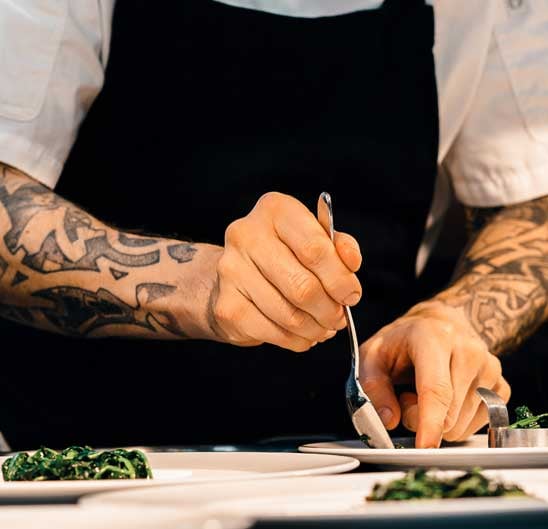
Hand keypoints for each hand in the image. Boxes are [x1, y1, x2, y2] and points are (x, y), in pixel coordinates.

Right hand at [208, 192, 361, 350]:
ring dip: (316, 328)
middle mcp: (246, 235)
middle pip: (303, 286)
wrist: (237, 275)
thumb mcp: (315, 238)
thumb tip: (351, 263)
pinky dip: (296, 340)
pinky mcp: (226, 306)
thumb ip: (339, 246)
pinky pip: (273, 333)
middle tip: (339, 317)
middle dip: (330, 309)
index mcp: (275, 210)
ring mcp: (231, 271)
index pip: (315, 249)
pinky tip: (303, 334)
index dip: (341, 279)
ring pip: (290, 315)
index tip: (351, 295)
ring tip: (324, 327)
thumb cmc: (285, 254)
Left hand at [359, 301, 509, 447]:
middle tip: (407, 395)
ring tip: (427, 392)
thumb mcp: (372, 356)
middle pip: (448, 414)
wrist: (438, 324)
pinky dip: (457, 422)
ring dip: (439, 420)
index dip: (430, 422)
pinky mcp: (502, 386)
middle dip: (420, 418)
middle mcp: (468, 350)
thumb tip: (389, 420)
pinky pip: (478, 425)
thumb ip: (374, 388)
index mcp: (434, 338)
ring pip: (462, 425)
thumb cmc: (402, 342)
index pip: (436, 389)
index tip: (425, 446)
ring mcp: (490, 368)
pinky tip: (447, 399)